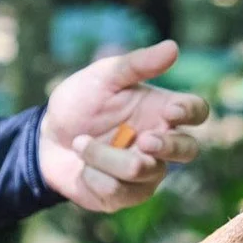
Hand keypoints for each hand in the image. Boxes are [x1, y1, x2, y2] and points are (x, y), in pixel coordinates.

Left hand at [38, 39, 210, 212]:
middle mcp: (160, 142)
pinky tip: (82, 167)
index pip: (196, 111)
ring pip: (144, 172)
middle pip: (188, 150)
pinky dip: (93, 175)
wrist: (45, 138)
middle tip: (144, 140)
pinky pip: (119, 191)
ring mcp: (146, 172)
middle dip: (168, 147)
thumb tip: (173, 47)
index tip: (171, 111)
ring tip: (80, 143)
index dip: (191, 113)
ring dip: (106, 157)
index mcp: (161, 110)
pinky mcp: (125, 195)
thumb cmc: (79, 103)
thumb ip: (137, 64)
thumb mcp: (103, 77)